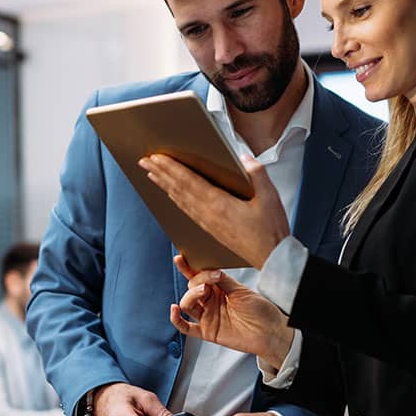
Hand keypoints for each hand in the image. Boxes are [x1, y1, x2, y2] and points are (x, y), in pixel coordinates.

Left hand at [140, 153, 288, 268]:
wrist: (271, 257)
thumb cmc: (271, 230)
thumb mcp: (270, 197)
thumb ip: (257, 173)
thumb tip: (244, 158)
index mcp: (221, 204)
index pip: (189, 182)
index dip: (171, 168)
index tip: (156, 157)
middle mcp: (209, 214)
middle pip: (179, 190)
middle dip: (160, 174)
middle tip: (144, 161)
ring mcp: (208, 223)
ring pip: (180, 201)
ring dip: (164, 185)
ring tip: (151, 174)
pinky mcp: (211, 230)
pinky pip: (187, 211)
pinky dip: (175, 199)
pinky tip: (171, 194)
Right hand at [170, 255, 293, 369]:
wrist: (270, 332)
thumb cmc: (260, 310)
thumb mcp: (242, 290)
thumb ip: (223, 281)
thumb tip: (210, 271)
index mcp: (219, 288)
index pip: (200, 276)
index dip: (188, 267)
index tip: (182, 258)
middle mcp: (211, 301)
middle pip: (192, 288)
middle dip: (196, 282)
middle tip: (208, 280)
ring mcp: (208, 316)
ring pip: (187, 304)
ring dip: (190, 296)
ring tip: (203, 291)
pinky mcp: (207, 331)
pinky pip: (186, 327)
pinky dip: (176, 319)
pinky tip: (174, 309)